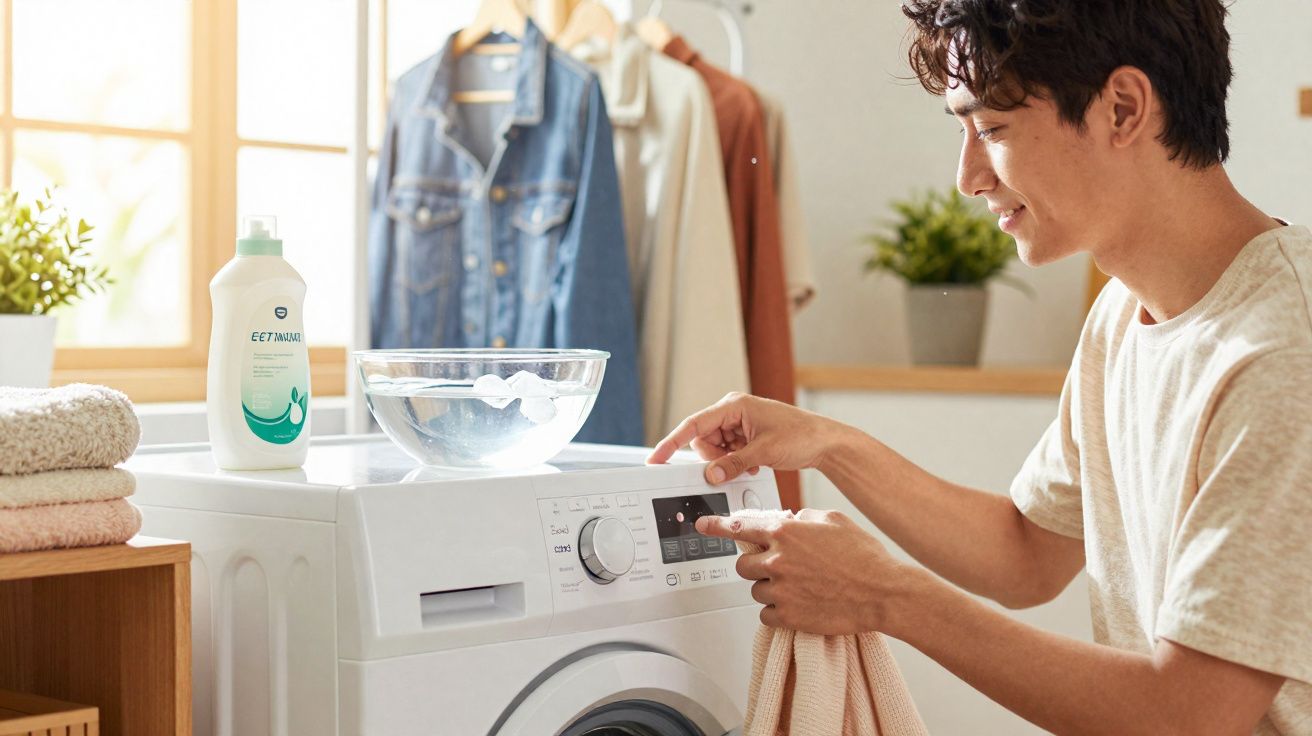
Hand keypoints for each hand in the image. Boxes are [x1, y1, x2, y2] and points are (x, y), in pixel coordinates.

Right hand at [646, 392, 847, 484]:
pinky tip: (754, 463)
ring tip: (751, 462)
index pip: (693, 425)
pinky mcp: (746, 435)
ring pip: (715, 449)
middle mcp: (733, 412)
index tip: (656, 457)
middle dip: (714, 457)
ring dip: (727, 461)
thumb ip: (732, 464)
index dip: (671, 443)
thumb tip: (710, 475)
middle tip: (736, 464)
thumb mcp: (763, 453)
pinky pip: (728, 452)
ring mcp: (739, 424)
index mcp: (733, 406)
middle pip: (703, 440)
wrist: (824, 442)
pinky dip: (736, 462)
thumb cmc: (800, 436)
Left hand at [696, 509, 917, 635]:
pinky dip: (776, 611)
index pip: (739, 527)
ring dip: (769, 588)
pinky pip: (765, 614)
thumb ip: (803, 517)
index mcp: (786, 531)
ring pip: (755, 590)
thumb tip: (791, 519)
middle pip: (743, 564)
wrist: (882, 591)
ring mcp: (780, 588)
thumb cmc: (864, 555)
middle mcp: (777, 558)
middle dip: (756, 565)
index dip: (717, 526)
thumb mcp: (833, 519)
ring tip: (798, 588)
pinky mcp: (787, 615)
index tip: (703, 525)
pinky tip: (797, 604)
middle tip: (776, 567)